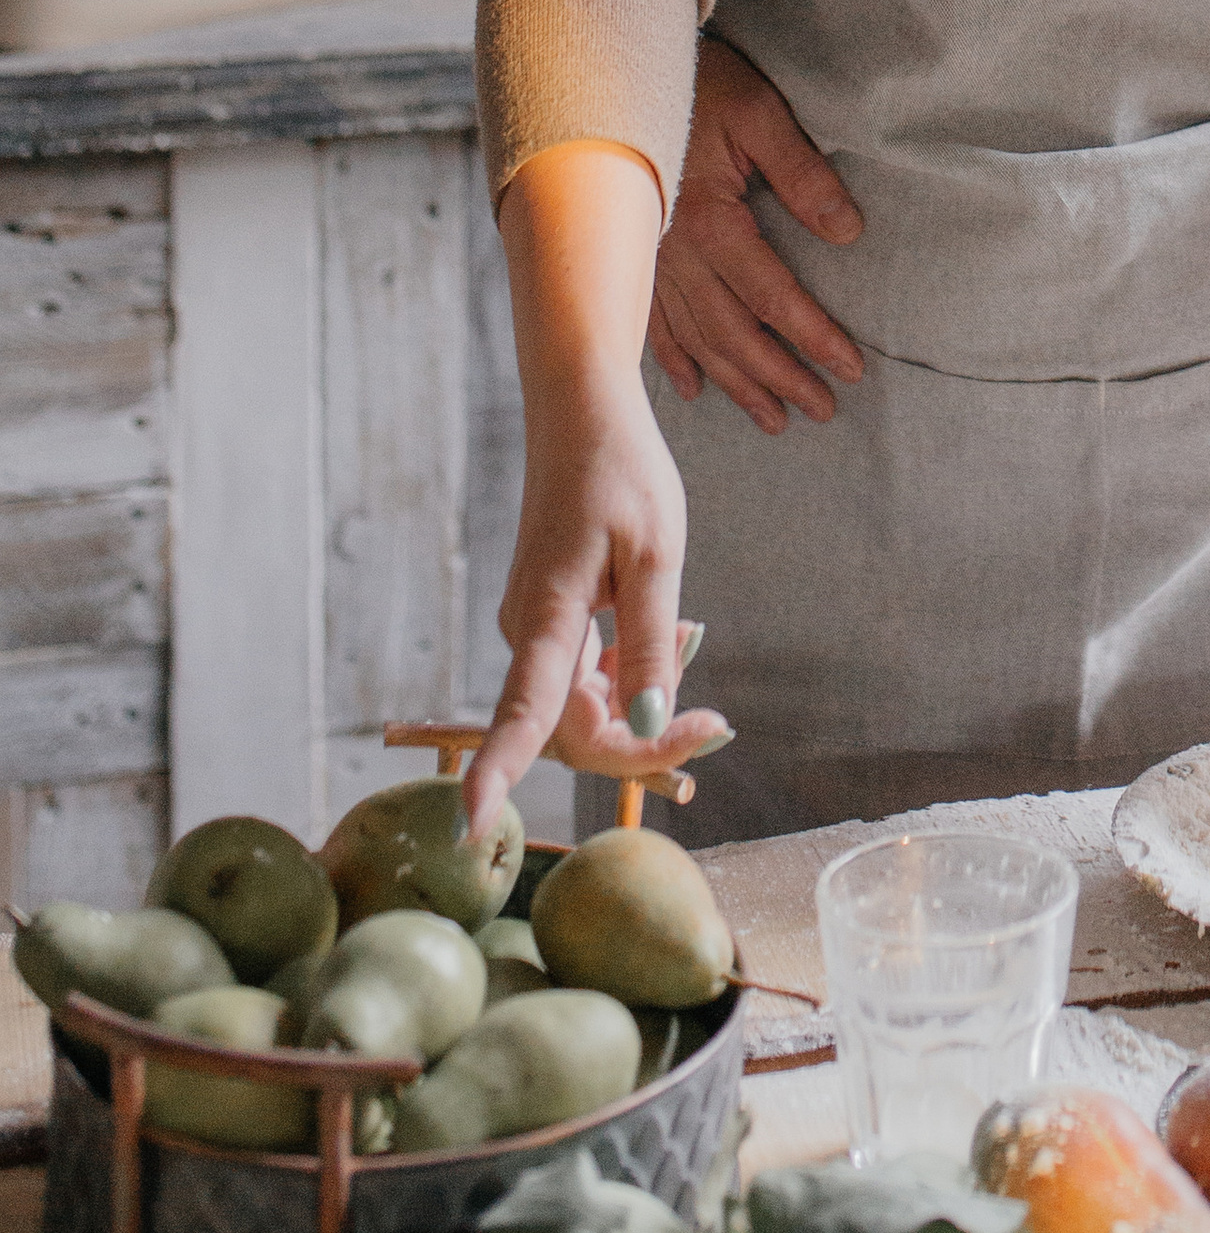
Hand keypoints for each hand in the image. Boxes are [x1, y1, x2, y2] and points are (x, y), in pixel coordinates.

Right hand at [465, 364, 727, 836]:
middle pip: (578, 729)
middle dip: (644, 740)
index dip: (496, 771)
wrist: (581, 409)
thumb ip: (650, 645)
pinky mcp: (548, 623)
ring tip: (684, 633)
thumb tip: (651, 724)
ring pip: (587, 704)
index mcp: (547, 616)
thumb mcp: (656, 554)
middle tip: (715, 723)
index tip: (471, 823)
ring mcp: (535, 631)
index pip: (522, 712)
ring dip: (642, 699)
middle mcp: (529, 634)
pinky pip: (586, 677)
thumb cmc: (620, 469)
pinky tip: (664, 631)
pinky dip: (630, 674)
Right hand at [647, 35, 865, 434]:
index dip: (813, 337)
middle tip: (821, 410)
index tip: (849, 370)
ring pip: (694, 339)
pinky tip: (694, 389)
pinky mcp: (629, 256)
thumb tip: (847, 231)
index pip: (772, 298)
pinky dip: (673, 360)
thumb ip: (802, 172)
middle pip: (733, 334)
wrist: (616, 65)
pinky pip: (649, 323)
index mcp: (709, 221)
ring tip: (774, 418)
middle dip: (779, 377)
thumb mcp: (759, 112)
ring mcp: (645, 262)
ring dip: (735, 382)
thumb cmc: (698, 83)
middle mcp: (672, 255)